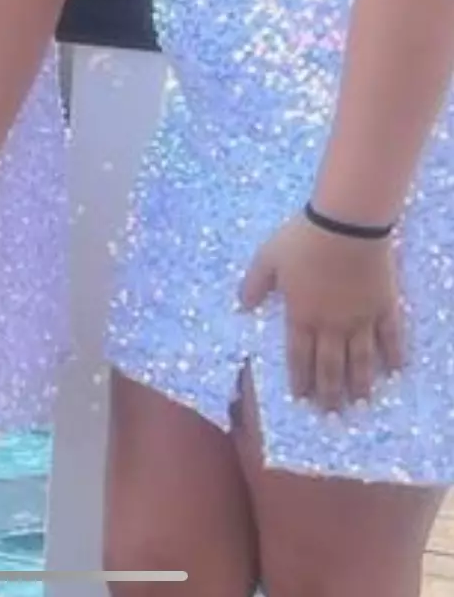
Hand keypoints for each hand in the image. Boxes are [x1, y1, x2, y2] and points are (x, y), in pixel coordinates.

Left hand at [239, 213, 404, 409]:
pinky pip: (391, 337)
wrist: (346, 225)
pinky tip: (395, 369)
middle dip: (329, 392)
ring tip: (359, 401)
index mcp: (301, 316)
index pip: (299, 356)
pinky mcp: (383, 306)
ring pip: (360, 360)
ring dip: (359, 383)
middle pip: (330, 366)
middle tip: (331, 411)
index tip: (302, 398)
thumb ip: (255, 283)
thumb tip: (241, 306)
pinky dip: (393, 355)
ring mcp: (359, 319)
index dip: (300, 379)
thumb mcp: (269, 256)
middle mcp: (331, 326)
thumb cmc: (304, 238)